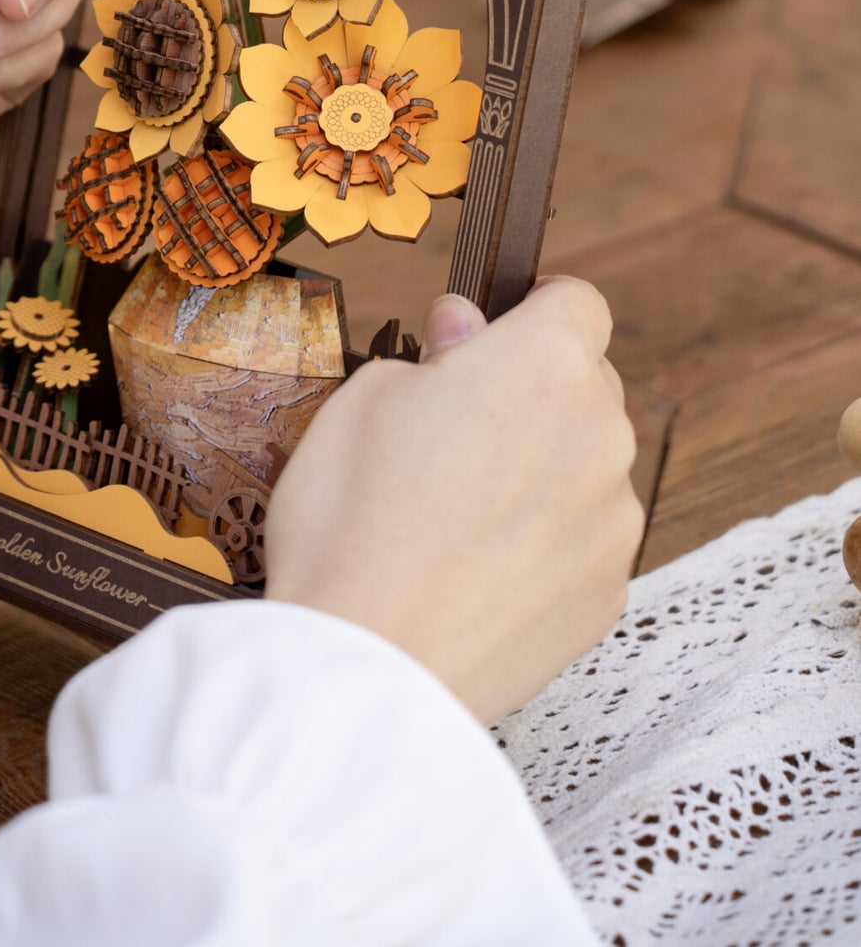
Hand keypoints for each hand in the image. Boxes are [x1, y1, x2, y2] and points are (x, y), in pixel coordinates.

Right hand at [264, 277, 641, 723]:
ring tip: (454, 513)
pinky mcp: (607, 596)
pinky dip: (543, 543)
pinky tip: (474, 570)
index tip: (494, 331)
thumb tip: (465, 331)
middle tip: (451, 427)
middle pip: (586, 386)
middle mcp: (600, 434)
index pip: (577, 301)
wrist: (368, 662)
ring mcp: (613, 522)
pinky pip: (582, 542)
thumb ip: (435, 353)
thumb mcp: (366, 395)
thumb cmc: (351, 515)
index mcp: (545, 364)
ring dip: (542, 470)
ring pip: (586, 467)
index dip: (533, 308)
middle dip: (533, 392)